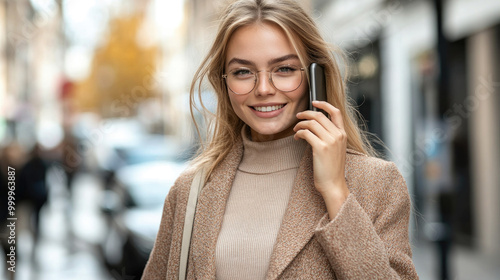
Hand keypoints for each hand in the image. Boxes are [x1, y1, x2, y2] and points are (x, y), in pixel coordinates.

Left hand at [294, 101, 348, 218]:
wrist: (333, 184)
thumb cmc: (332, 169)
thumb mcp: (336, 149)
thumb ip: (330, 136)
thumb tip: (315, 126)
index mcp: (343, 134)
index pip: (336, 112)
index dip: (324, 104)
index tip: (314, 102)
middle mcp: (338, 135)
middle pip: (319, 116)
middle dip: (305, 114)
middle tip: (297, 116)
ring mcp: (330, 141)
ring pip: (311, 123)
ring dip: (300, 124)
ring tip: (295, 130)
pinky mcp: (321, 148)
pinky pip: (306, 133)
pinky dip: (298, 133)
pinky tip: (296, 138)